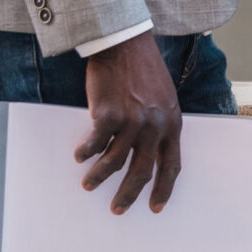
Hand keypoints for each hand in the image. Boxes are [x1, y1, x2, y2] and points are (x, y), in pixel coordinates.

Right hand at [76, 31, 182, 213]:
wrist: (125, 42)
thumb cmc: (142, 68)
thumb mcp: (163, 97)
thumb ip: (159, 123)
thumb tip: (147, 150)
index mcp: (172, 123)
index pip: (171, 166)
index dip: (163, 190)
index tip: (155, 207)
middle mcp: (154, 126)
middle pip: (142, 173)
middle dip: (128, 195)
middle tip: (117, 209)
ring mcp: (132, 121)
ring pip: (114, 163)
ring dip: (99, 177)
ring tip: (89, 185)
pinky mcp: (108, 114)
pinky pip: (94, 144)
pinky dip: (85, 153)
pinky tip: (79, 156)